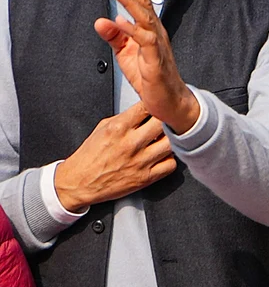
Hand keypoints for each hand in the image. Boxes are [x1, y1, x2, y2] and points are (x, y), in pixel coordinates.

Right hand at [54, 102, 176, 212]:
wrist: (78, 183)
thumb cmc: (89, 156)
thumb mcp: (102, 128)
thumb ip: (125, 117)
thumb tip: (144, 109)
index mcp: (118, 128)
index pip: (147, 106)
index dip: (156, 103)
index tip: (159, 105)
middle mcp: (131, 144)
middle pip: (164, 123)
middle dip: (168, 119)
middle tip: (169, 121)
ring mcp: (140, 161)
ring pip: (172, 144)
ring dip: (172, 140)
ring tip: (167, 139)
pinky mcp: (146, 178)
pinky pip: (171, 164)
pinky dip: (170, 159)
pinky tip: (163, 156)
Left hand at [94, 0, 200, 133]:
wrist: (170, 101)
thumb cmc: (151, 76)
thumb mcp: (126, 54)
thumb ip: (114, 36)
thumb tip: (100, 20)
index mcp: (150, 28)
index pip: (140, 1)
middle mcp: (156, 32)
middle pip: (144, 2)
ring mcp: (157, 45)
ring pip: (144, 17)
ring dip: (129, 1)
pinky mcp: (155, 60)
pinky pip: (144, 41)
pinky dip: (131, 30)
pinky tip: (119, 20)